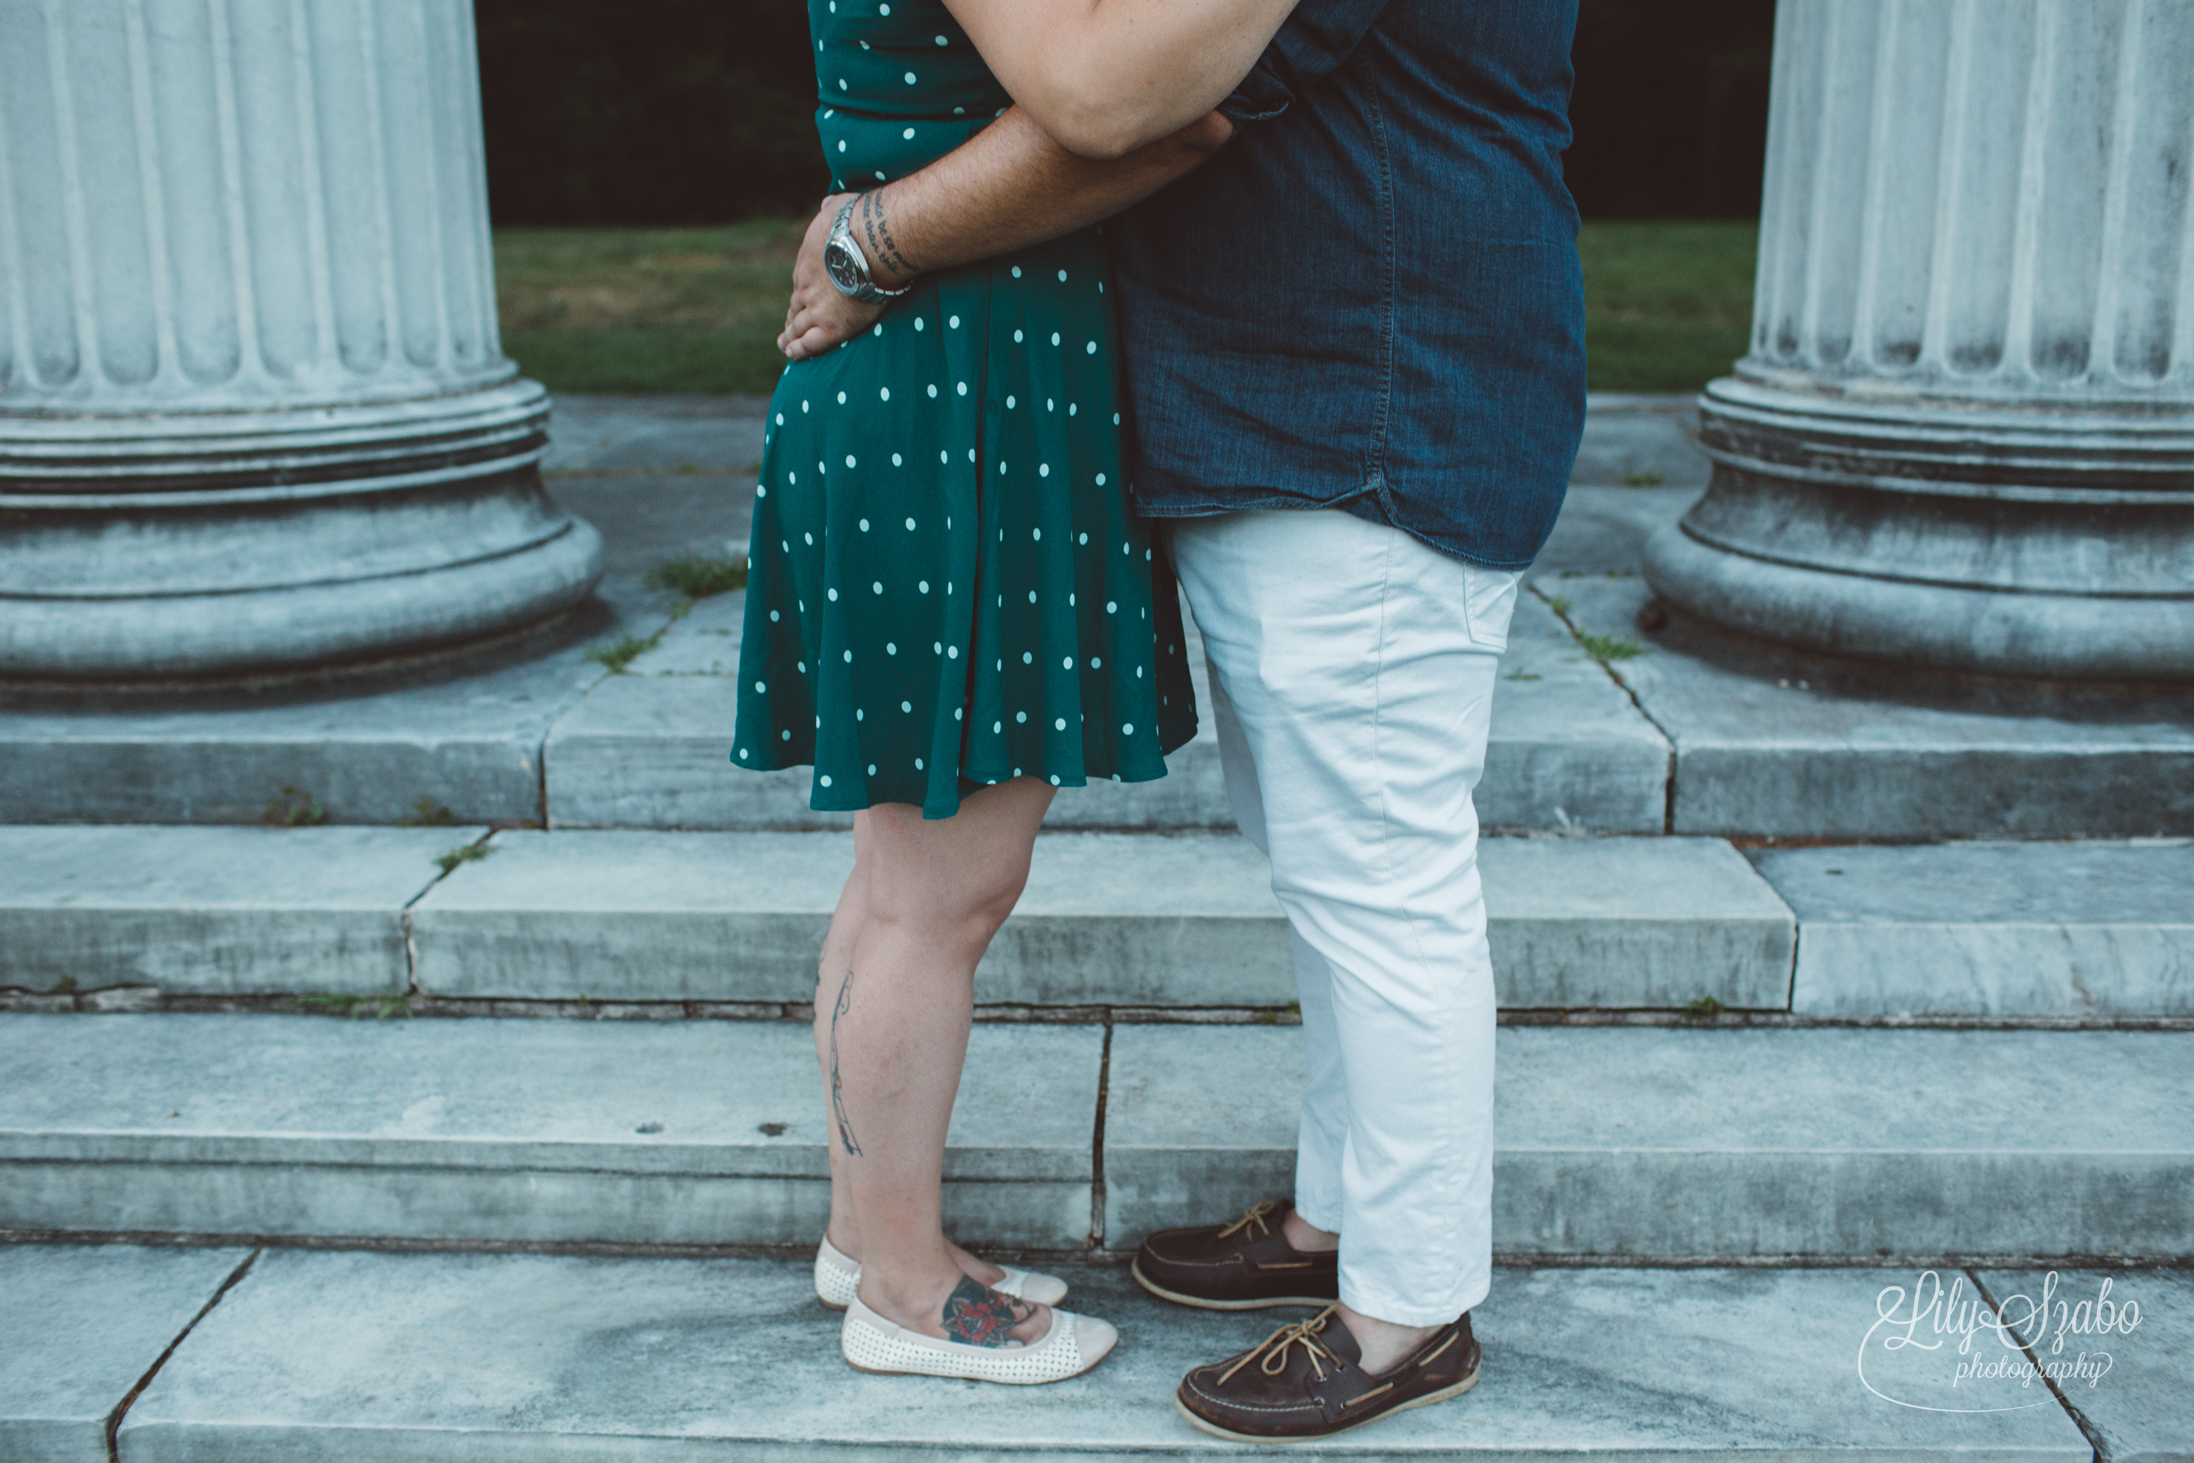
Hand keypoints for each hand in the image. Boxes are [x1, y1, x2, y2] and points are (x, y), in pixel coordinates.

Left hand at [780, 194, 888, 361]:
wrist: (872, 244)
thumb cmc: (861, 221)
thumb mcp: (838, 206)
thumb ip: (831, 208)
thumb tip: (827, 202)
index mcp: (806, 263)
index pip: (800, 284)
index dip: (801, 294)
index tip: (801, 299)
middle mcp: (806, 288)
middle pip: (796, 307)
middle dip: (792, 317)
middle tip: (788, 328)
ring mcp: (817, 309)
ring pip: (798, 327)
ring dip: (791, 336)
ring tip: (786, 345)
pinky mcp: (833, 328)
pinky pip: (809, 344)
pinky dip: (799, 350)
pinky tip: (793, 355)